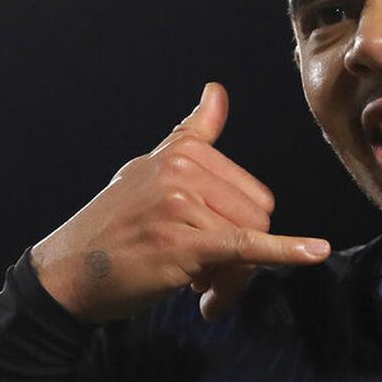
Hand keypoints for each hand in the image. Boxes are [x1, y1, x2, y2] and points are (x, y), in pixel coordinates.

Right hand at [29, 82, 329, 322]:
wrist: (66, 275)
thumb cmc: (112, 228)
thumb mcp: (147, 170)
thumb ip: (190, 135)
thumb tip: (217, 90)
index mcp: (181, 151)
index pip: (250, 192)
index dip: (240, 227)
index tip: (215, 248)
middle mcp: (182, 170)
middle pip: (258, 216)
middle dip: (242, 256)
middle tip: (205, 279)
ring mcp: (182, 203)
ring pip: (250, 243)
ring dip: (233, 278)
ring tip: (198, 290)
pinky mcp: (183, 241)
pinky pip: (247, 248)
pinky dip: (285, 252)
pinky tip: (315, 252)